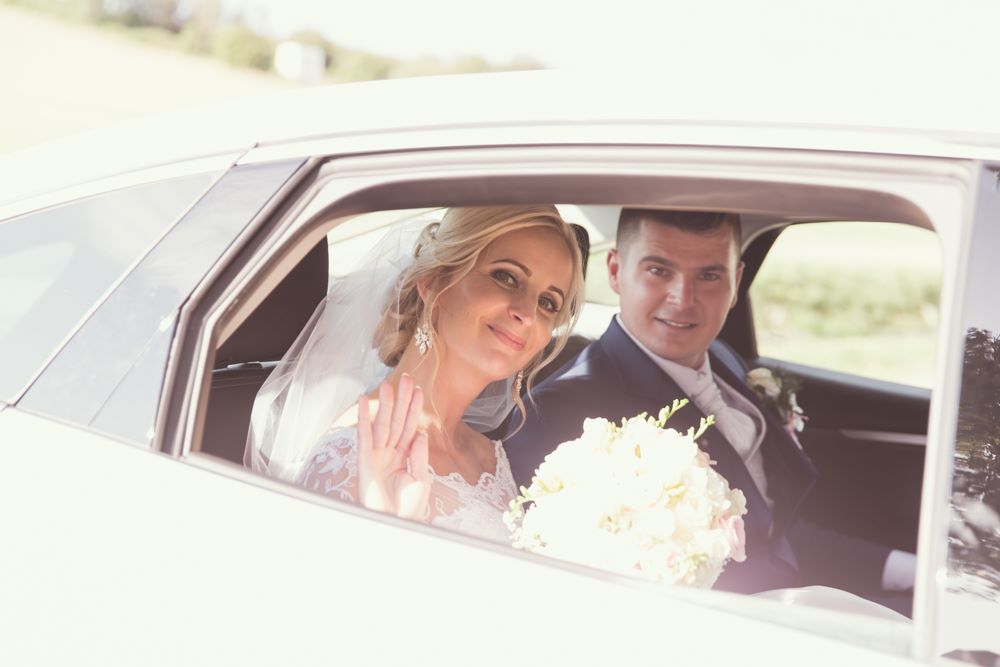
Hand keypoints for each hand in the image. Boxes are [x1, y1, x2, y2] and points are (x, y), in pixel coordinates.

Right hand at [356, 374, 429, 520]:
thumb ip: (420, 455)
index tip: (418, 390)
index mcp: (405, 456)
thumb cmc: (408, 509)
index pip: (410, 426)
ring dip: (384, 403)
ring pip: (383, 424)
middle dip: (401, 400)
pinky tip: (362, 401)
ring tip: (388, 384)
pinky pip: (364, 435)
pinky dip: (363, 418)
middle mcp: (390, 452)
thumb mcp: (420, 479)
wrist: (394, 526)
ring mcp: (376, 455)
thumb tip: (421, 432)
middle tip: (406, 377)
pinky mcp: (364, 460)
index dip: (414, 408)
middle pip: (397, 420)